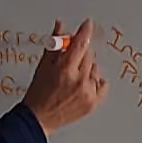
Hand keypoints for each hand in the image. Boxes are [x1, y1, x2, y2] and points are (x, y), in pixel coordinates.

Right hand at [22, 18, 107, 135]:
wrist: (39, 118)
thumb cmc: (38, 93)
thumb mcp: (43, 65)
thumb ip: (56, 44)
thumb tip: (61, 25)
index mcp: (64, 68)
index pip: (80, 43)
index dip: (85, 31)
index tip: (88, 24)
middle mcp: (78, 79)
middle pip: (89, 54)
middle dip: (80, 53)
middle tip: (69, 61)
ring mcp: (87, 92)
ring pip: (95, 68)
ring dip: (87, 69)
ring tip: (73, 78)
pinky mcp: (93, 102)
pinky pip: (103, 84)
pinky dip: (95, 82)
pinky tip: (84, 84)